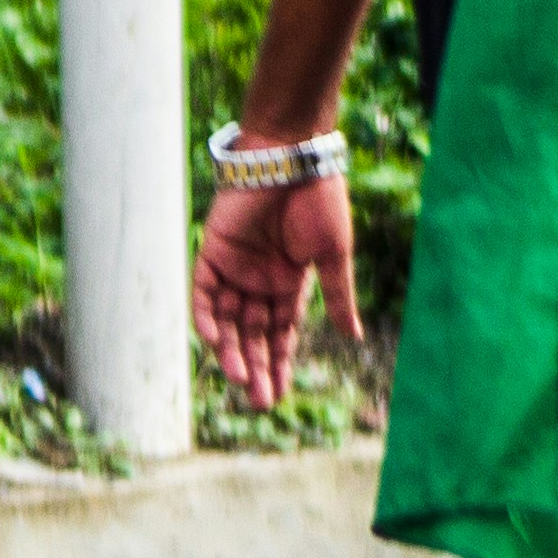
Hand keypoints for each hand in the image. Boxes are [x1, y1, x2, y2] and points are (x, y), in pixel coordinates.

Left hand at [194, 173, 358, 409]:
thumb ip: (337, 297)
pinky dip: (206, 316)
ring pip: (227, 320)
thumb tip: (354, 337)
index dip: (279, 364)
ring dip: (232, 350)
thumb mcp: (333, 255)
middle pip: (253, 334)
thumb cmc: (319, 201)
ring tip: (241, 379)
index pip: (281, 334)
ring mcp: (235, 267)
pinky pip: (204, 292)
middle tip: (259, 401)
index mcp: (290, 283)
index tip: (278, 396)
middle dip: (256, 367)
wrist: (291, 156)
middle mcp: (260, 280)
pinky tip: (216, 341)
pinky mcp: (212, 250)